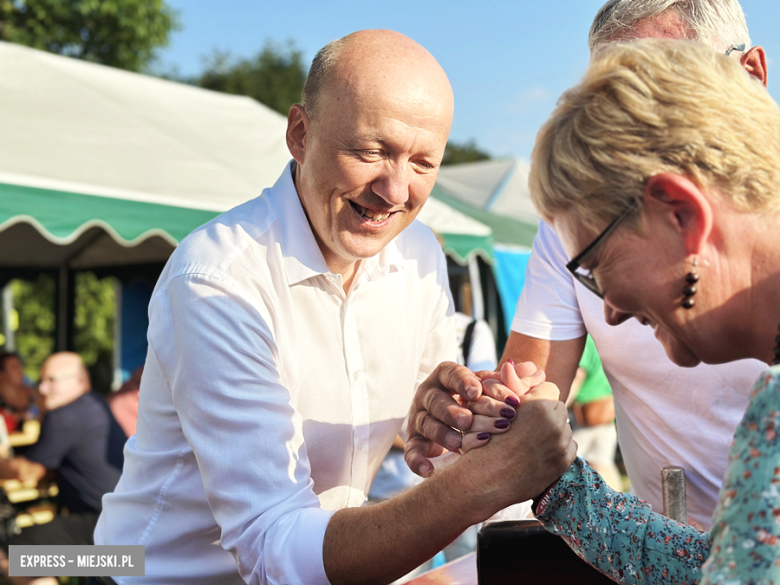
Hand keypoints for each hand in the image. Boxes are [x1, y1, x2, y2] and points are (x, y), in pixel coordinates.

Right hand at [404, 360, 540, 476]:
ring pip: (426, 424)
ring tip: (459, 445)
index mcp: (446, 377)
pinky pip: (412, 452)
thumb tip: (534, 371)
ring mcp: (420, 418)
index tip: (476, 391)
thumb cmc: (477, 402)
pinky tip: (430, 470)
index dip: (462, 381)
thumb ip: (511, 381)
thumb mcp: (491, 389)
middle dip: (452, 411)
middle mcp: (429, 395)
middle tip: (468, 421)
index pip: (451, 373)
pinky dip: (418, 461)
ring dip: (441, 434)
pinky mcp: (415, 441)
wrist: (454, 422)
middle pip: (436, 400)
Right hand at [459, 381, 576, 509]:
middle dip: (546, 413)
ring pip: (563, 427)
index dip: (535, 396)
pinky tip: (537, 453)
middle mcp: (555, 423)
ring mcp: (561, 444)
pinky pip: (568, 446)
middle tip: (527, 423)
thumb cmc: (486, 440)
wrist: (486, 479)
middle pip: (558, 407)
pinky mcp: (564, 461)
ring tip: (530, 440)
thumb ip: (510, 383)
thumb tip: (512, 363)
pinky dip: (556, 448)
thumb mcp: (496, 407)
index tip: (524, 406)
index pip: (549, 388)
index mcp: (540, 405)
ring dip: (552, 430)